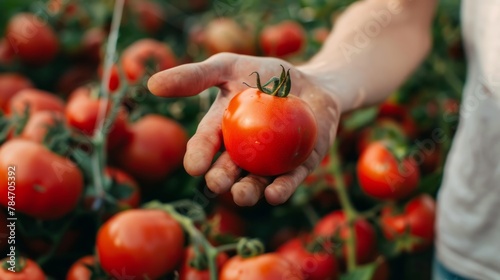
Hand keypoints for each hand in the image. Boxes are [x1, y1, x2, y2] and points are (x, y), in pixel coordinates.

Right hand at [148, 53, 340, 205]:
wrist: (313, 81)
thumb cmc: (266, 74)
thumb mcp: (229, 67)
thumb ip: (194, 76)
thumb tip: (152, 85)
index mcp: (223, 132)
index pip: (206, 145)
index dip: (198, 155)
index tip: (193, 165)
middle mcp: (244, 153)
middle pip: (229, 170)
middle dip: (220, 179)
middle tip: (216, 183)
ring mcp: (272, 161)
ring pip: (256, 182)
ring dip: (248, 192)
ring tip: (241, 195)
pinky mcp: (300, 165)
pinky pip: (290, 180)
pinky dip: (282, 188)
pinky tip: (274, 194)